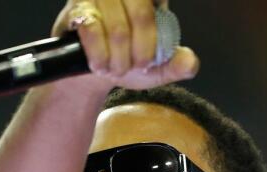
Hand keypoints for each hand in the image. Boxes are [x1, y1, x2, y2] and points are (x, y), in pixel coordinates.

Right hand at [50, 0, 198, 90]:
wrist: (93, 67)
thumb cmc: (127, 60)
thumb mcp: (156, 68)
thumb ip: (177, 65)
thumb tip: (190, 62)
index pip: (159, 4)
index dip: (156, 36)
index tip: (149, 60)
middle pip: (143, 15)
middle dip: (140, 52)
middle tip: (135, 68)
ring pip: (118, 27)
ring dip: (118, 59)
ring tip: (115, 70)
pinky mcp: (77, 9)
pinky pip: (92, 30)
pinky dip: (99, 55)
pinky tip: (99, 65)